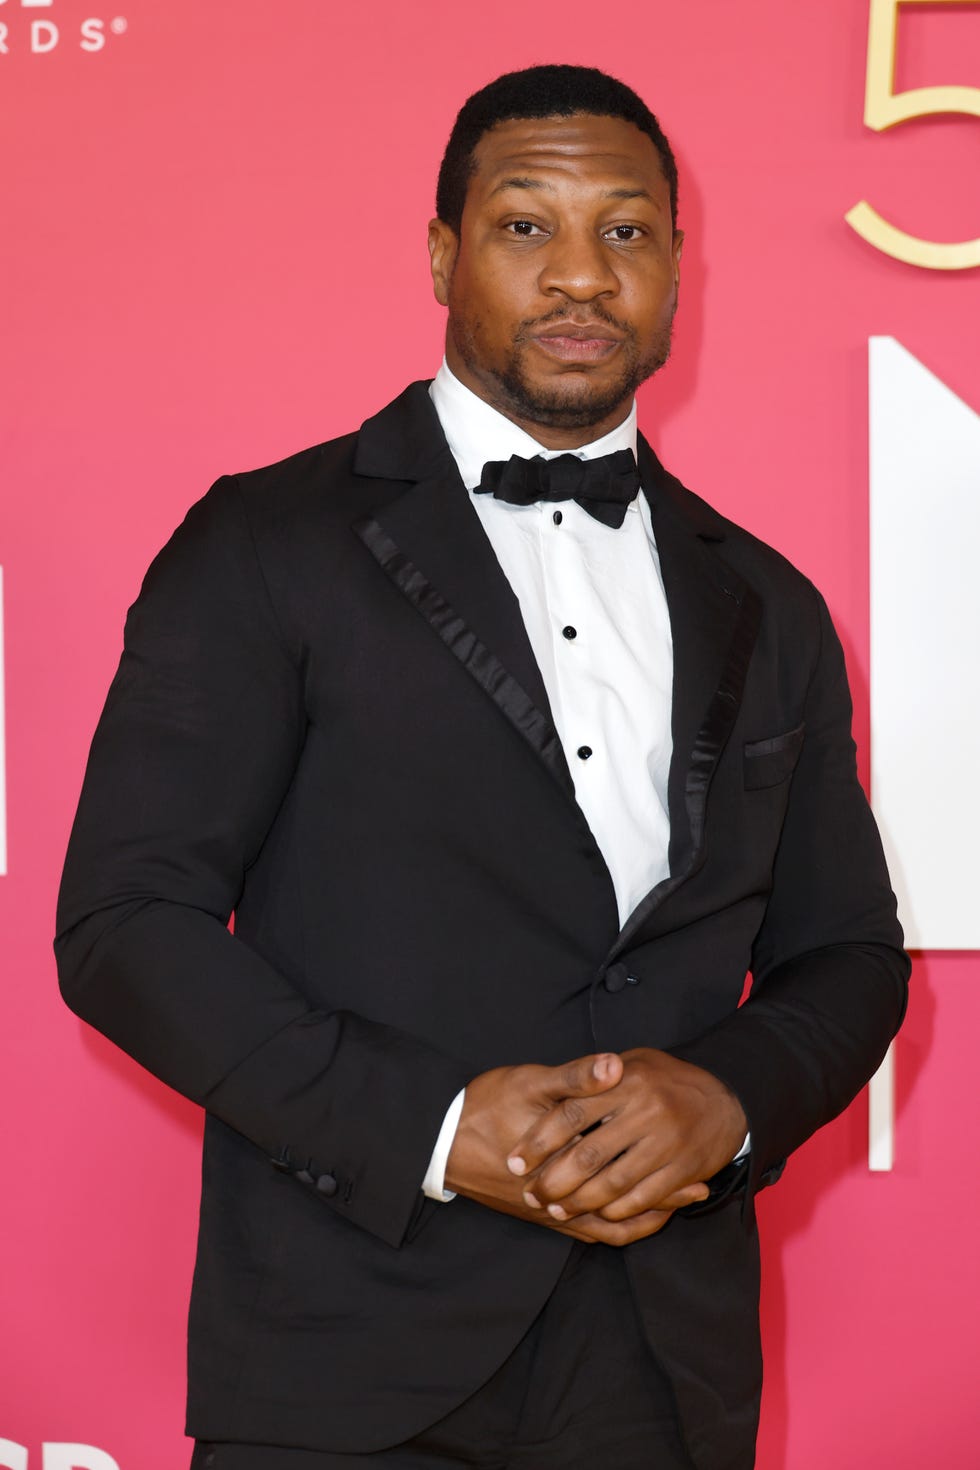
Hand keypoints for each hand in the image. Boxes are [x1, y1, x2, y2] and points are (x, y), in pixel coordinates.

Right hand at [444, 1053, 680, 1244]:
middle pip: (624, 1206)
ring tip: (672, 1207)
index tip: (698, 1170)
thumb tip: (616, 1066)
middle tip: (697, 1191)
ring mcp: (549, 1210)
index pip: (628, 1175)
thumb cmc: (484, 1106)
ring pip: (606, 1225)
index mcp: (566, 1161)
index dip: (667, 1175)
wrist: (437, 1141)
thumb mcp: (531, 1082)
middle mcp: (560, 1196)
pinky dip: (613, 1224)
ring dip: (641, 1215)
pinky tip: (625, 1213)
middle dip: (663, 1199)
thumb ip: (577, 1077)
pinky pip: (586, 1230)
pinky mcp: (538, 1213)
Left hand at [506, 1048, 746, 1227]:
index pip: (572, 1112)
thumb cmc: (667, 1080)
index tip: (515, 1160)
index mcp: (627, 1079)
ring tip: (555, 1209)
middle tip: (529, 1193)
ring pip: (612, 1182)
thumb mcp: (633, 1063)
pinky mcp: (683, 1169)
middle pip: (588, 1153)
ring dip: (579, 1201)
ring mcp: (667, 1142)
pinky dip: (614, 1209)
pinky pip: (641, 1197)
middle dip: (553, 1179)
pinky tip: (594, 1213)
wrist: (728, 1101)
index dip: (539, 1140)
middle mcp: (646, 1110)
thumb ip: (595, 1076)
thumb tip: (554, 1090)